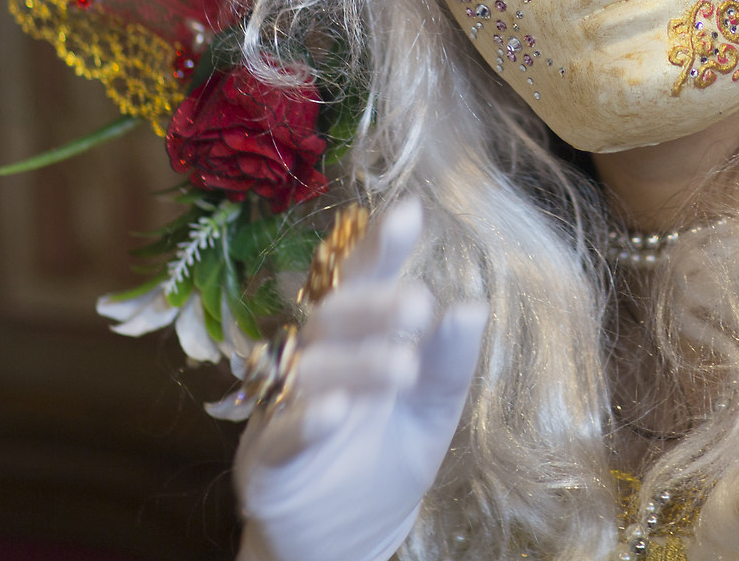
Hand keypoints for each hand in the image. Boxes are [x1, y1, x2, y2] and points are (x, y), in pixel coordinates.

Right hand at [235, 199, 488, 560]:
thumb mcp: (432, 409)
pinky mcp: (265, 457)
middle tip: (418, 305)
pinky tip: (335, 409)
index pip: (364, 279)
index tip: (410, 211)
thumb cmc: (387, 456)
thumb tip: (473, 305)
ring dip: (357, 364)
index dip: (382, 245)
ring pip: (313, 369)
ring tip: (403, 367)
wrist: (349, 538)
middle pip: (335, 315)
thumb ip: (449, 361)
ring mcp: (283, 402)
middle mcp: (314, 356)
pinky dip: (308, 419)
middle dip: (375, 307)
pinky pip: (282, 431)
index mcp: (355, 334)